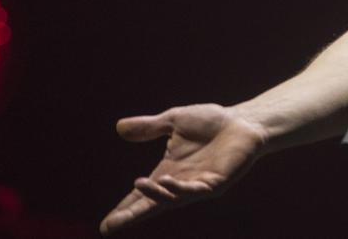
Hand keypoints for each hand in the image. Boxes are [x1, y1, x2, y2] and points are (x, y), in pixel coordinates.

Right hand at [100, 103, 267, 234]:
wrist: (242, 120)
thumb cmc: (210, 122)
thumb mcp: (173, 121)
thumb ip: (149, 127)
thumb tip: (120, 128)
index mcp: (168, 172)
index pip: (142, 196)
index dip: (125, 209)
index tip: (106, 225)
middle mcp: (180, 183)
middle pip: (152, 205)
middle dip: (132, 215)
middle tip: (111, 226)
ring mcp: (198, 185)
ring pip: (172, 199)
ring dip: (156, 195)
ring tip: (140, 184)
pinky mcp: (216, 183)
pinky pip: (195, 190)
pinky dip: (180, 188)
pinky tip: (168, 181)